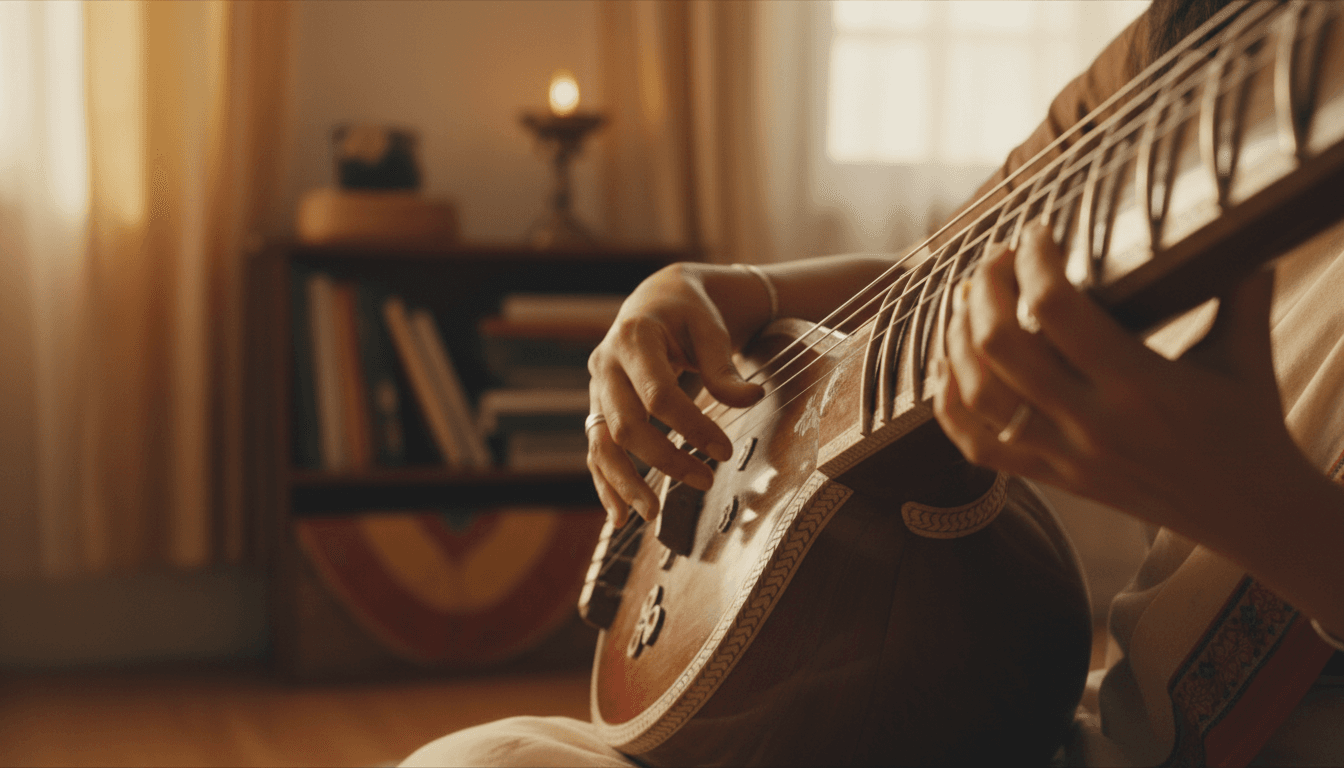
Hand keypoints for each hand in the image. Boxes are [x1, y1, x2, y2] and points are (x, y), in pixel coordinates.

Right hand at [587, 264, 766, 525]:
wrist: (654, 300)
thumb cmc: (688, 314)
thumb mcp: (710, 329)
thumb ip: (724, 368)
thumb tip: (751, 399)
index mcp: (634, 338)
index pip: (658, 395)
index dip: (691, 426)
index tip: (725, 450)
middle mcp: (605, 364)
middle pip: (626, 425)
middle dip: (663, 459)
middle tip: (704, 482)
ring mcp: (596, 389)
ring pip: (602, 443)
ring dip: (626, 482)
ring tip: (653, 514)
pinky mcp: (597, 408)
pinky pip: (595, 450)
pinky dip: (605, 483)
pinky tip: (620, 515)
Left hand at [931, 219, 1310, 547]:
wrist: (1249, 514)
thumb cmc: (1248, 425)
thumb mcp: (1247, 353)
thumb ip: (1242, 290)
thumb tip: (1246, 226)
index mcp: (1140, 384)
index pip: (1058, 309)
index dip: (1034, 261)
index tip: (1035, 233)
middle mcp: (1092, 423)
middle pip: (1001, 348)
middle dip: (984, 292)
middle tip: (992, 260)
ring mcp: (1065, 456)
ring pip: (978, 395)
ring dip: (958, 340)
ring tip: (964, 301)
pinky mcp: (1052, 478)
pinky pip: (977, 446)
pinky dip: (948, 405)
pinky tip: (945, 365)